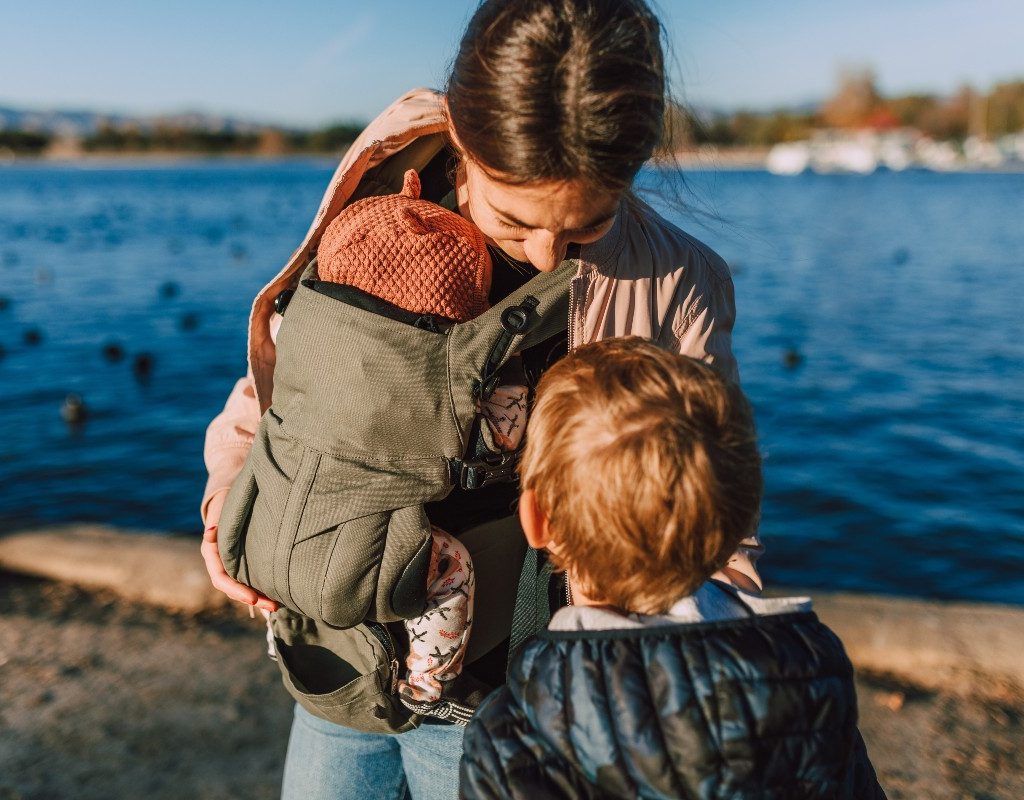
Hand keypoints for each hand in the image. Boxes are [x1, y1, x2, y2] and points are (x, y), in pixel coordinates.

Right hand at [201, 491, 278, 611]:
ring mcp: (232, 564)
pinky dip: (262, 589)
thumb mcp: (223, 507)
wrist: (232, 496)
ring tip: (279, 605)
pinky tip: (279, 595)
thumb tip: (211, 530)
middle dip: (252, 600)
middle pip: (233, 588)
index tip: (252, 598)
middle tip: (273, 607)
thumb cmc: (228, 500)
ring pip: (243, 587)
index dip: (236, 590)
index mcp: (211, 552)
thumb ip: (218, 519)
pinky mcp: (244, 563)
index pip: (221, 578)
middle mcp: (220, 562)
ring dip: (259, 598)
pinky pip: (251, 580)